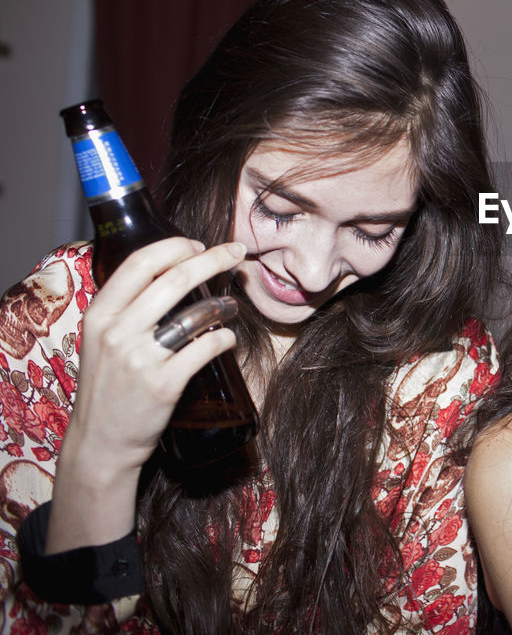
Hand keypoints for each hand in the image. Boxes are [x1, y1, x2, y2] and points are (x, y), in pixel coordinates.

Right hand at [46, 237, 245, 551]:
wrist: (101, 441)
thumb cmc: (109, 385)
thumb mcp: (102, 340)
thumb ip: (128, 309)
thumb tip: (174, 273)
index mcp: (100, 314)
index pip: (141, 263)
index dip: (176, 247)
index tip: (199, 245)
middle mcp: (117, 331)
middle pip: (175, 279)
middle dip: (214, 259)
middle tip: (236, 253)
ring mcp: (140, 358)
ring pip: (196, 312)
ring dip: (224, 303)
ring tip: (233, 305)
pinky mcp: (164, 383)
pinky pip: (207, 347)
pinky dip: (225, 339)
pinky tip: (228, 339)